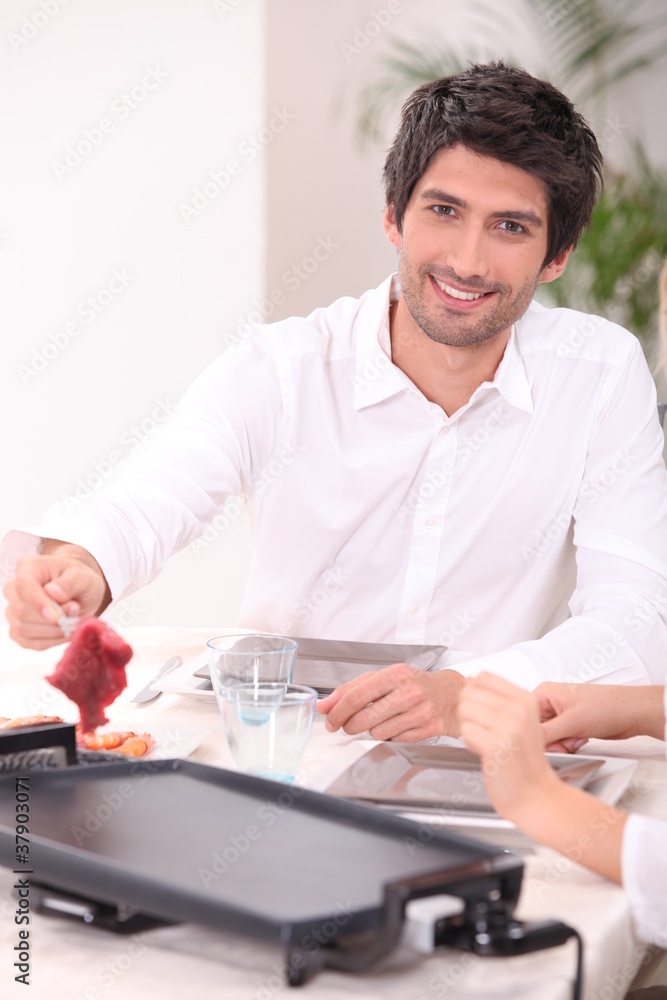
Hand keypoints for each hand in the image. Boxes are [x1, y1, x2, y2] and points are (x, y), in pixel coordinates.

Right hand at [4, 545, 109, 649]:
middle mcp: (14, 589)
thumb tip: (53, 593)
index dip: (37, 603)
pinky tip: (67, 632)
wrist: (80, 592)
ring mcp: (14, 611)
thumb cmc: (79, 580)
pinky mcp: (19, 631)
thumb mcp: (83, 577)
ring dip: (54, 631)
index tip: (57, 617)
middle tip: (77, 612)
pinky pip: (31, 643)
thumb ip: (69, 583)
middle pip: (22, 611)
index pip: (23, 586)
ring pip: (24, 629)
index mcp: (28, 568)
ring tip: (74, 621)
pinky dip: (52, 641)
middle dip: (53, 619)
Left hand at [316, 664, 464, 741]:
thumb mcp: (384, 678)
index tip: (329, 719)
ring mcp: (420, 712)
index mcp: (396, 674)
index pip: (356, 696)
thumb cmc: (416, 684)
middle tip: (348, 724)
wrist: (452, 695)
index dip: (337, 711)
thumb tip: (326, 704)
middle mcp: (409, 692)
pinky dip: (390, 736)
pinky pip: (395, 740)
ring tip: (382, 720)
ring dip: (372, 730)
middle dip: (349, 725)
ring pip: (377, 732)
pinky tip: (397, 726)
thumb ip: (353, 688)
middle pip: (364, 717)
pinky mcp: (428, 729)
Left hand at [457, 672, 558, 822]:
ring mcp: (508, 726)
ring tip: (488, 742)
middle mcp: (518, 709)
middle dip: (470, 713)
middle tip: (488, 732)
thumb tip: (469, 681)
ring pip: (464, 710)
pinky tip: (487, 753)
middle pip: (469, 693)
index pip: (483, 676)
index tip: (486, 712)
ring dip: (470, 729)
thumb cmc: (524, 761)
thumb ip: (495, 698)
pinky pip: (465, 732)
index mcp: (525, 699)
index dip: (475, 693)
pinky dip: (471, 744)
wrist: (535, 794)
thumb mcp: (518, 720)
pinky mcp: (496, 745)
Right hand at [536, 682, 665, 750]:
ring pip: (548, 738)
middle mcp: (551, 702)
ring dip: (561, 744)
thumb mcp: (571, 722)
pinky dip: (569, 745)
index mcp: (544, 693)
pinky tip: (580, 739)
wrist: (632, 713)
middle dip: (551, 741)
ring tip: (575, 738)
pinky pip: (560, 740)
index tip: (543, 743)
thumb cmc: (608, 706)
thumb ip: (545, 733)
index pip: (523, 716)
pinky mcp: (570, 725)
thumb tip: (522, 741)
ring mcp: (561, 714)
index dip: (531, 733)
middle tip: (564, 742)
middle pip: (536, 730)